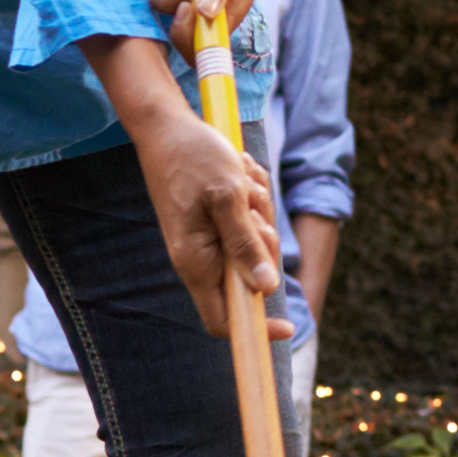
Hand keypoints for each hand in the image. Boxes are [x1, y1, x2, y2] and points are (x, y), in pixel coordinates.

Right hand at [128, 102, 289, 339]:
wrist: (168, 126)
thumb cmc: (193, 158)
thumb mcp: (227, 197)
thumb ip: (245, 245)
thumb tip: (265, 288)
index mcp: (197, 263)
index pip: (224, 321)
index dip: (256, 330)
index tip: (289, 328)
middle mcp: (202, 258)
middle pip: (253, 277)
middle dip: (264, 243)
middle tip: (252, 207)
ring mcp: (210, 240)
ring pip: (256, 245)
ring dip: (260, 211)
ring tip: (241, 181)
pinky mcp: (217, 222)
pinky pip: (251, 222)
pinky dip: (253, 199)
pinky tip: (240, 174)